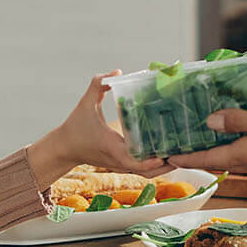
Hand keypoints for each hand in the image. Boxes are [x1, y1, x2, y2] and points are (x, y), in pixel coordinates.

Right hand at [30, 71, 171, 186]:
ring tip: (181, 154)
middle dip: (166, 165)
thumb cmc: (75, 126)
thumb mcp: (85, 103)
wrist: (63, 149)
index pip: (133, 161)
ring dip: (163, 167)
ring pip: (147, 173)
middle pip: (147, 171)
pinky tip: (168, 153)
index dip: (150, 161)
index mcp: (112, 147)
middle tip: (184, 152)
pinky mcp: (121, 166)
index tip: (165, 155)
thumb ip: (99, 85)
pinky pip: (142, 170)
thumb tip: (117, 72)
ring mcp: (120, 166)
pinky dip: (155, 166)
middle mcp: (118, 161)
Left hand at [166, 99, 246, 175]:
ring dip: (219, 152)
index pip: (210, 157)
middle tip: (181, 147)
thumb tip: (211, 121)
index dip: (188, 156)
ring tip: (208, 139)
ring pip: (237, 159)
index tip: (167, 157)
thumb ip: (239, 119)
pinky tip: (241, 138)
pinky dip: (239, 149)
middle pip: (221, 161)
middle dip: (200, 155)